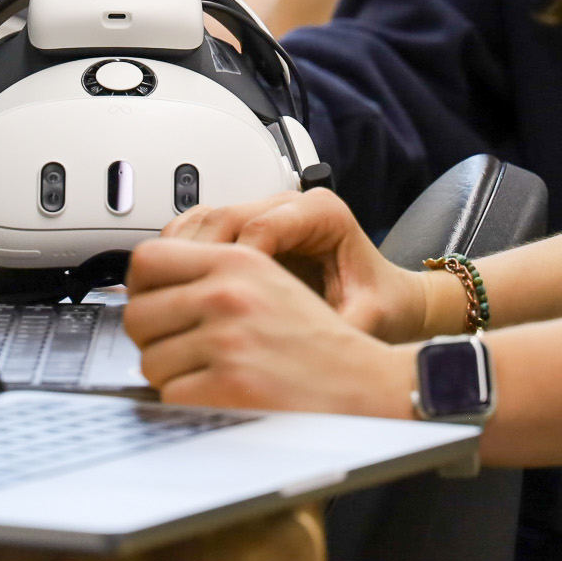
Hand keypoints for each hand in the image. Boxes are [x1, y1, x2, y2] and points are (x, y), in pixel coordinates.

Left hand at [125, 239, 415, 415]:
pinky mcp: (230, 386)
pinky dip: (188, 405)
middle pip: (138, 315)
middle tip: (183, 351)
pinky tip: (220, 398)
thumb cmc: (320, 342)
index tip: (152, 304)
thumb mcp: (271, 282)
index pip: (148, 260)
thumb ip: (213, 275)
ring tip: (211, 377)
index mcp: (238, 262)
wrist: (365, 383)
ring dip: (172, 377)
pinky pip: (170, 397)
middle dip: (154, 339)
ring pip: (150, 361)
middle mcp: (229, 294)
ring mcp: (228, 340)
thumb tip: (145, 289)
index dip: (141, 287)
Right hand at [162, 189, 442, 343]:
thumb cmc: (380, 304)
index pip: (260, 228)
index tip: (224, 307)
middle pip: (224, 216)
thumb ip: (333, 327)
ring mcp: (266, 213)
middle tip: (185, 306)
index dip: (235, 266)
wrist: (389, 297)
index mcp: (323, 214)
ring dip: (183, 257)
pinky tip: (177, 291)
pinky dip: (183, 257)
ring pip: (205, 218)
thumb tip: (295, 355)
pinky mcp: (248, 228)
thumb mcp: (365, 318)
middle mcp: (291, 205)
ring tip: (172, 301)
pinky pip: (202, 230)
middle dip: (199, 261)